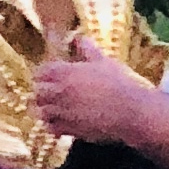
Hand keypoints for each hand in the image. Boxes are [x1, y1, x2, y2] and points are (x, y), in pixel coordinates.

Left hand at [35, 42, 157, 149]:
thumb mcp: (103, 61)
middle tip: (48, 94)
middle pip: (38, 92)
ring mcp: (64, 112)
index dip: (43, 74)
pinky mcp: (70, 129)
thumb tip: (80, 38)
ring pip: (42, 111)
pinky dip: (52, 126)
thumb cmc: (118, 84)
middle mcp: (60, 92)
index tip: (48, 76)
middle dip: (42, 92)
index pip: (40, 72)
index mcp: (65, 72)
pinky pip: (52, 128)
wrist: (130, 111)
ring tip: (52, 109)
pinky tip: (59, 123)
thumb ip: (88, 49)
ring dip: (45, 110)